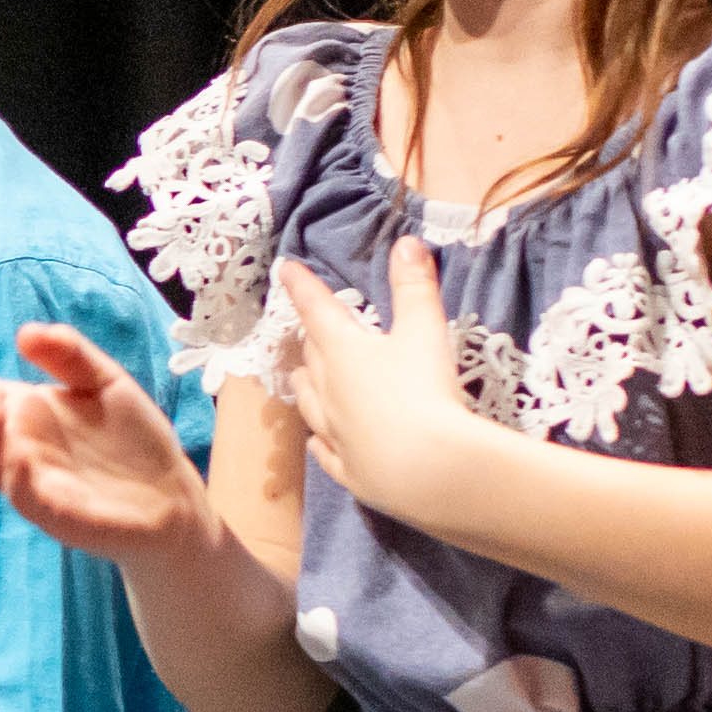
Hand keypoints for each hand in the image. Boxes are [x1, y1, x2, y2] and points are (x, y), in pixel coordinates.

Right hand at [0, 326, 217, 570]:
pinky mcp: (57, 514)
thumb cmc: (132, 440)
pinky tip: (19, 454)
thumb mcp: (104, 381)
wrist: (174, 496)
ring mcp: (32, 484)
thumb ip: (68, 355)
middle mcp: (16, 451)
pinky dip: (16, 477)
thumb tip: (24, 332)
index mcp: (20, 416)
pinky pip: (26, 498)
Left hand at [271, 240, 482, 519]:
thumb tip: (407, 242)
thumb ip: (414, 287)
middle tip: (309, 326)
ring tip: (301, 376)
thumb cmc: (424, 391)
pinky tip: (318, 442)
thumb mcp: (424, 330)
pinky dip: (320, 441)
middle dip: (310, 338)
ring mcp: (333, 433)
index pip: (316, 310)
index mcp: (342, 351)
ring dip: (305, 385)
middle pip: (312, 357)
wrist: (426, 469)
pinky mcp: (348, 469)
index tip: (285, 269)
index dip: (302, 286)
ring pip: (309, 403)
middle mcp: (327, 390)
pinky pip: (326, 451)